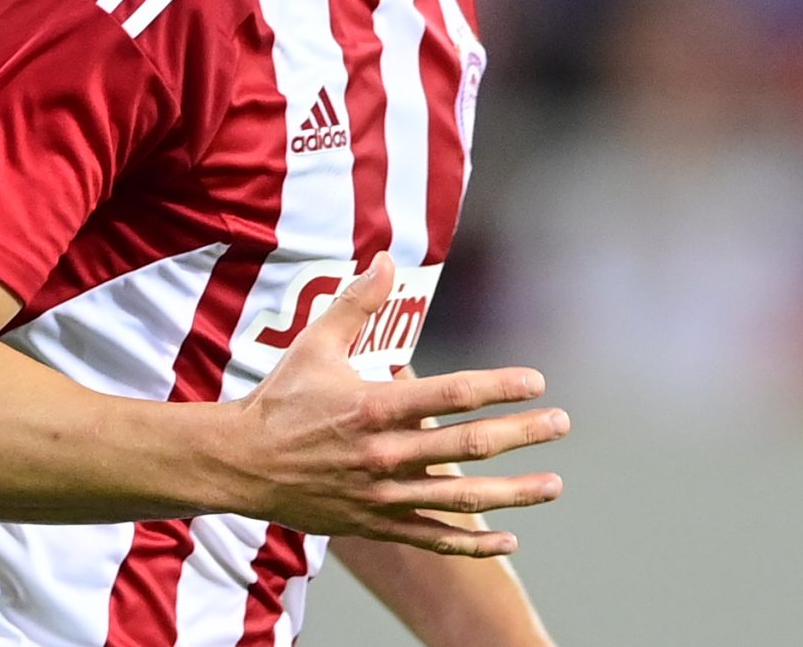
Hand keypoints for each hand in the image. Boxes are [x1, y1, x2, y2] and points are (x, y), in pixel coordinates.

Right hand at [211, 252, 567, 556]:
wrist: (240, 465)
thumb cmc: (281, 400)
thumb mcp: (316, 343)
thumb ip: (357, 302)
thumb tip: (386, 259)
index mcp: (374, 406)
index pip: (452, 394)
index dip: (499, 387)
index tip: (536, 383)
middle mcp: (384, 453)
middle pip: (467, 446)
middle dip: (521, 434)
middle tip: (561, 423)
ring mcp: (382, 494)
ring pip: (459, 498)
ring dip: (513, 493)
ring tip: (554, 484)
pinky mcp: (375, 523)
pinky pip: (432, 536)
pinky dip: (472, 543)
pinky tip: (509, 539)